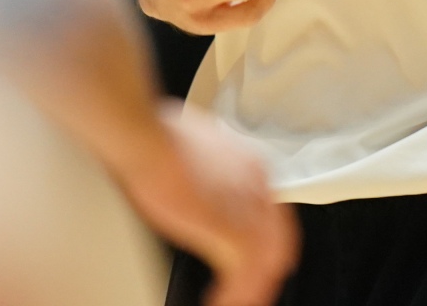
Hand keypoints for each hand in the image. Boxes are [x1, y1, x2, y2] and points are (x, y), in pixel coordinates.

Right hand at [116, 104, 297, 305]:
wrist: (148, 140)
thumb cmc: (158, 138)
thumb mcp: (196, 148)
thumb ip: (208, 170)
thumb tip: (197, 181)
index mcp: (251, 168)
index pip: (274, 216)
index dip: (268, 242)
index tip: (261, 259)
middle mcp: (257, 189)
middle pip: (278, 242)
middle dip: (267, 271)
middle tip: (254, 291)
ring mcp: (246, 210)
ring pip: (265, 261)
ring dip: (252, 288)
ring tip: (237, 302)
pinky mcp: (231, 231)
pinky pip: (243, 273)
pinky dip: (233, 293)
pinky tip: (220, 302)